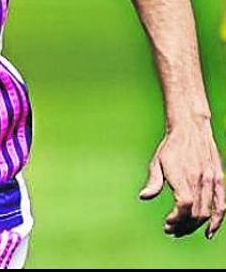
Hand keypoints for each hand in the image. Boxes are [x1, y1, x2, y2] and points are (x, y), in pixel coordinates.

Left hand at [139, 121, 224, 238]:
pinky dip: (217, 221)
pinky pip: (222, 205)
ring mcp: (211, 180)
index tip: (167, 223)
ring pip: (207, 212)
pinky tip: (208, 232)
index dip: (176, 218)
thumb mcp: (157, 162)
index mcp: (182, 175)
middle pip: (196, 212)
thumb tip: (144, 197)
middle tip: (171, 230)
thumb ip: (154, 181)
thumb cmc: (171, 147)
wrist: (191, 129)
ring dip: (195, 226)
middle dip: (183, 226)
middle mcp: (199, 179)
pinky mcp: (219, 180)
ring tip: (182, 230)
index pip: (184, 204)